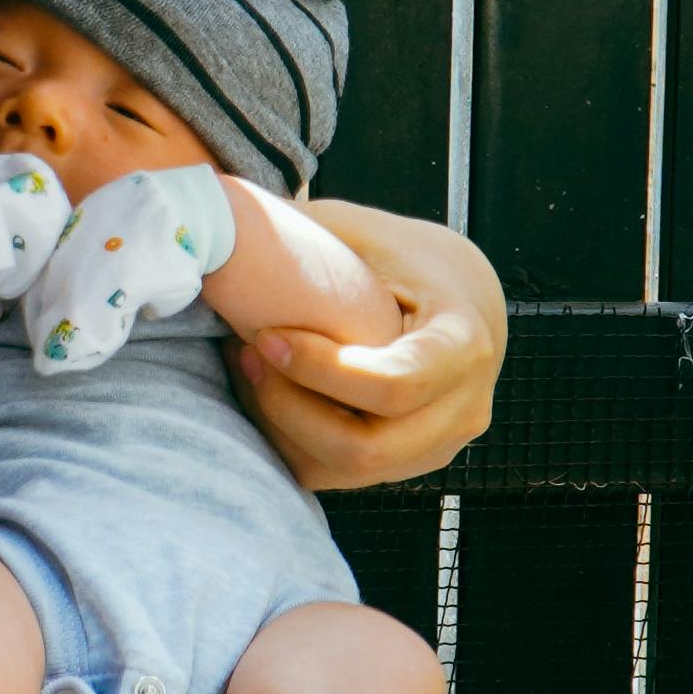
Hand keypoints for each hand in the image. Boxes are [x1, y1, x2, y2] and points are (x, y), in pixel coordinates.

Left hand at [240, 199, 502, 490]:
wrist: (456, 299)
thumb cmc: (403, 257)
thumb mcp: (365, 231)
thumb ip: (311, 232)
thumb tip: (228, 216)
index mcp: (464, 344)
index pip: (395, 384)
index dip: (322, 370)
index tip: (267, 337)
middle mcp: (462, 408)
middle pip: (367, 448)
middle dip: (291, 408)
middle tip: (245, 355)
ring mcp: (436, 447)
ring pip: (345, 472)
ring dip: (282, 427)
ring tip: (248, 368)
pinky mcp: (405, 466)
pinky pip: (335, 477)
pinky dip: (289, 442)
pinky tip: (267, 392)